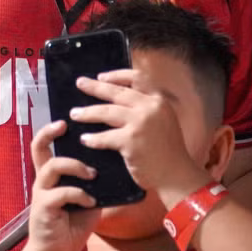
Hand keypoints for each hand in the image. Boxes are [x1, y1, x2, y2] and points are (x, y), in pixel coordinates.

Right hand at [22, 121, 100, 250]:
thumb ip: (94, 181)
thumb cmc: (73, 223)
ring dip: (76, 167)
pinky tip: (91, 203)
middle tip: (65, 126)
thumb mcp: (88, 196)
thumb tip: (116, 164)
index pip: (46, 144)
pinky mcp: (44, 207)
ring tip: (92, 175)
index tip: (67, 120)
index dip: (52, 129)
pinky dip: (80, 195)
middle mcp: (43, 179)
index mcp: (52, 174)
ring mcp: (42, 192)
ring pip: (53, 166)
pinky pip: (62, 192)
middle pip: (38, 147)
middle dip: (49, 132)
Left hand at [73, 70, 212, 203]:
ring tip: (75, 114)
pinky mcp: (131, 141)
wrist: (176, 175)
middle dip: (95, 87)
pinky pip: (105, 137)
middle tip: (80, 83)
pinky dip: (93, 139)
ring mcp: (140, 123)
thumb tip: (118, 97)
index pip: (136, 78)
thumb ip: (147, 107)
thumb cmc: (168, 150)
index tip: (101, 76)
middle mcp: (150, 107)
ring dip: (88, 113)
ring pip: (107, 112)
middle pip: (116, 92)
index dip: (117, 75)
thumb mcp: (164, 119)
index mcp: (159, 100)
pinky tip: (85, 139)